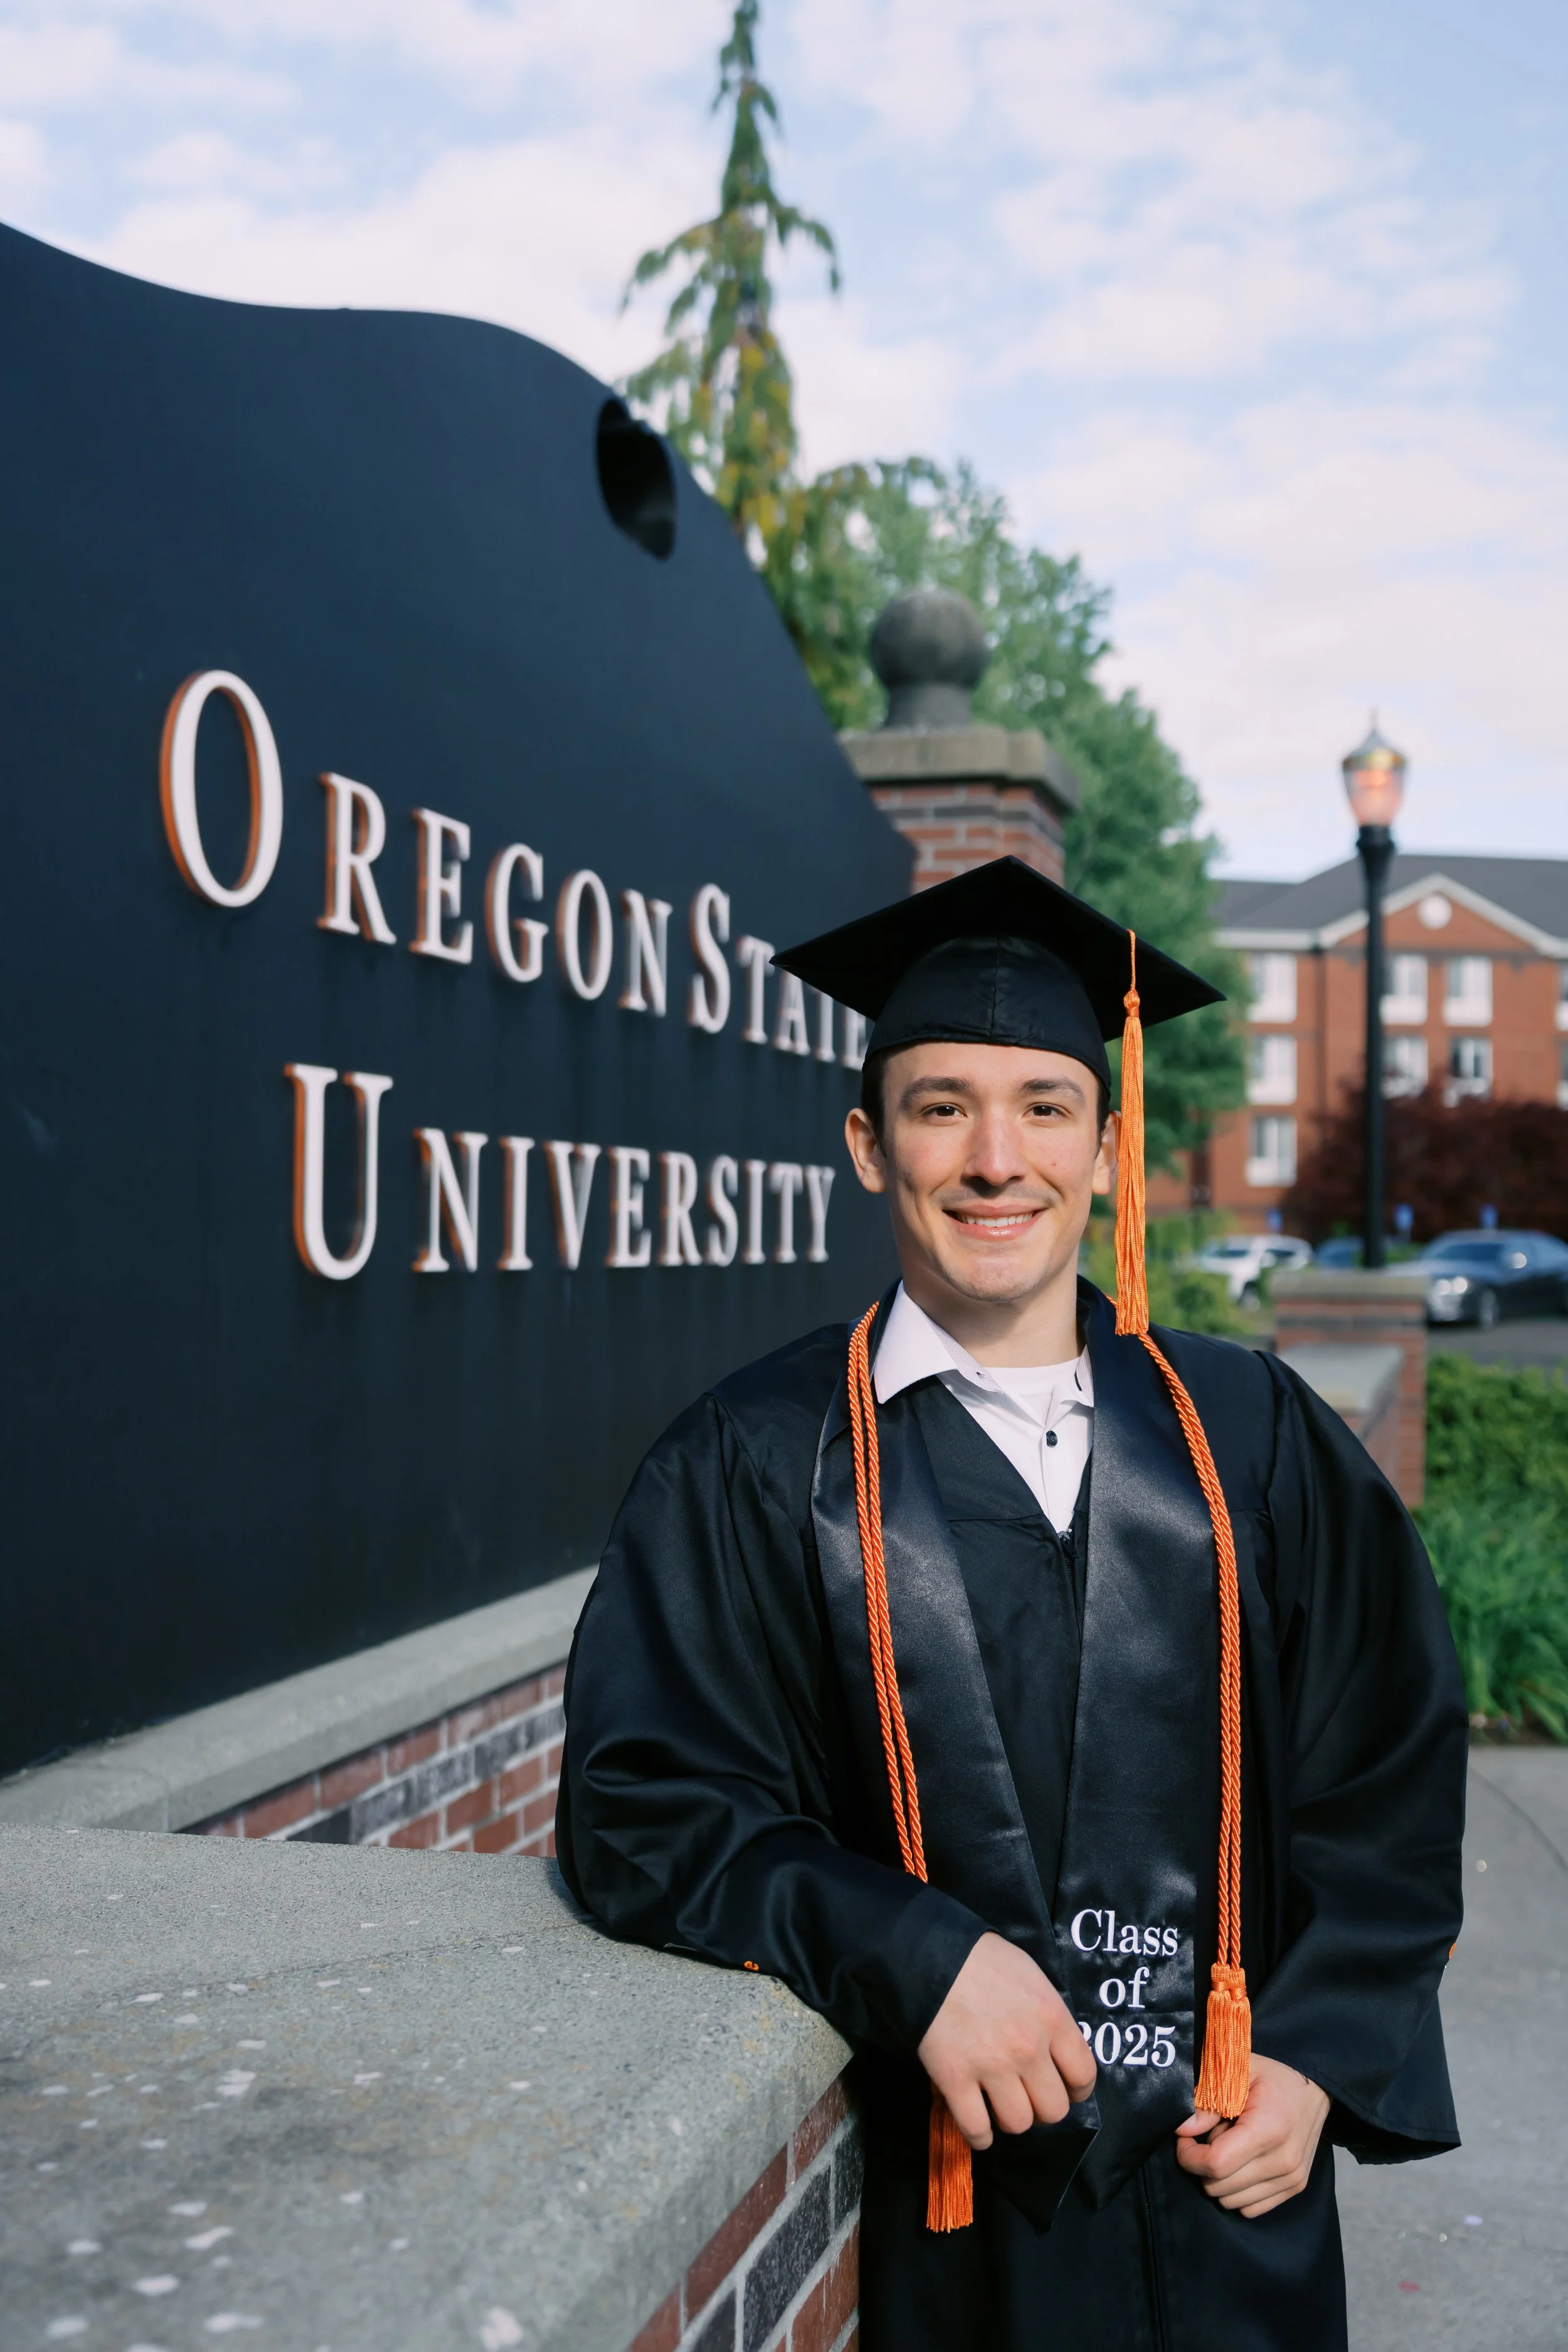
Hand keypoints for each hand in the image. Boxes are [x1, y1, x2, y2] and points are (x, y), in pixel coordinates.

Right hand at [917, 1931, 1096, 2149]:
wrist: (928, 1955)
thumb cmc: (982, 1959)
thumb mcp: (1030, 1976)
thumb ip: (1048, 2015)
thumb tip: (1054, 2048)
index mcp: (1052, 2018)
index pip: (1084, 2075)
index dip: (1076, 2089)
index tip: (1065, 2088)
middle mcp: (1029, 2049)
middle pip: (1054, 2109)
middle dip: (1042, 2108)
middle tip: (1027, 2095)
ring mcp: (992, 2068)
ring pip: (1018, 2123)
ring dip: (1011, 2119)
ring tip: (999, 2104)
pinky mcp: (955, 2080)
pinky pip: (977, 2130)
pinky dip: (980, 2136)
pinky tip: (978, 2125)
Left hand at [1174, 2053, 1330, 2216]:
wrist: (1314, 2091)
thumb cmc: (1272, 2078)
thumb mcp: (1237, 2072)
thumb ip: (1208, 2100)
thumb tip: (1183, 2129)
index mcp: (1268, 2128)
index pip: (1216, 2163)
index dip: (1189, 2156)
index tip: (1185, 2139)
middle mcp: (1283, 2161)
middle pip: (1220, 2187)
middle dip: (1202, 2165)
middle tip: (1210, 2136)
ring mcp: (1292, 2179)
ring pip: (1232, 2202)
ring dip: (1220, 2179)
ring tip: (1229, 2147)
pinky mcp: (1295, 2188)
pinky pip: (1251, 2208)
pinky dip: (1237, 2192)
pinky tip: (1241, 2164)